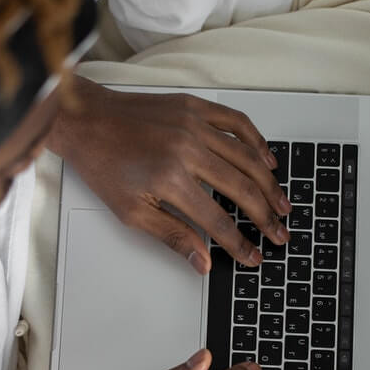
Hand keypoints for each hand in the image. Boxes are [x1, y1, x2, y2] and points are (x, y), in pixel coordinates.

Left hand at [48, 76, 291, 272]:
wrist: (86, 121)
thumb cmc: (103, 165)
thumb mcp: (131, 213)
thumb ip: (173, 236)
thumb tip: (203, 261)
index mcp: (170, 179)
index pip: (218, 220)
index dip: (240, 243)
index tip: (255, 256)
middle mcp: (187, 149)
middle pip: (241, 189)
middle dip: (265, 217)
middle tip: (280, 233)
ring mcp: (193, 125)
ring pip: (247, 157)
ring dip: (270, 184)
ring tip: (283, 204)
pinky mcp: (193, 107)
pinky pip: (236, 123)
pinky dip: (257, 142)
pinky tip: (267, 161)